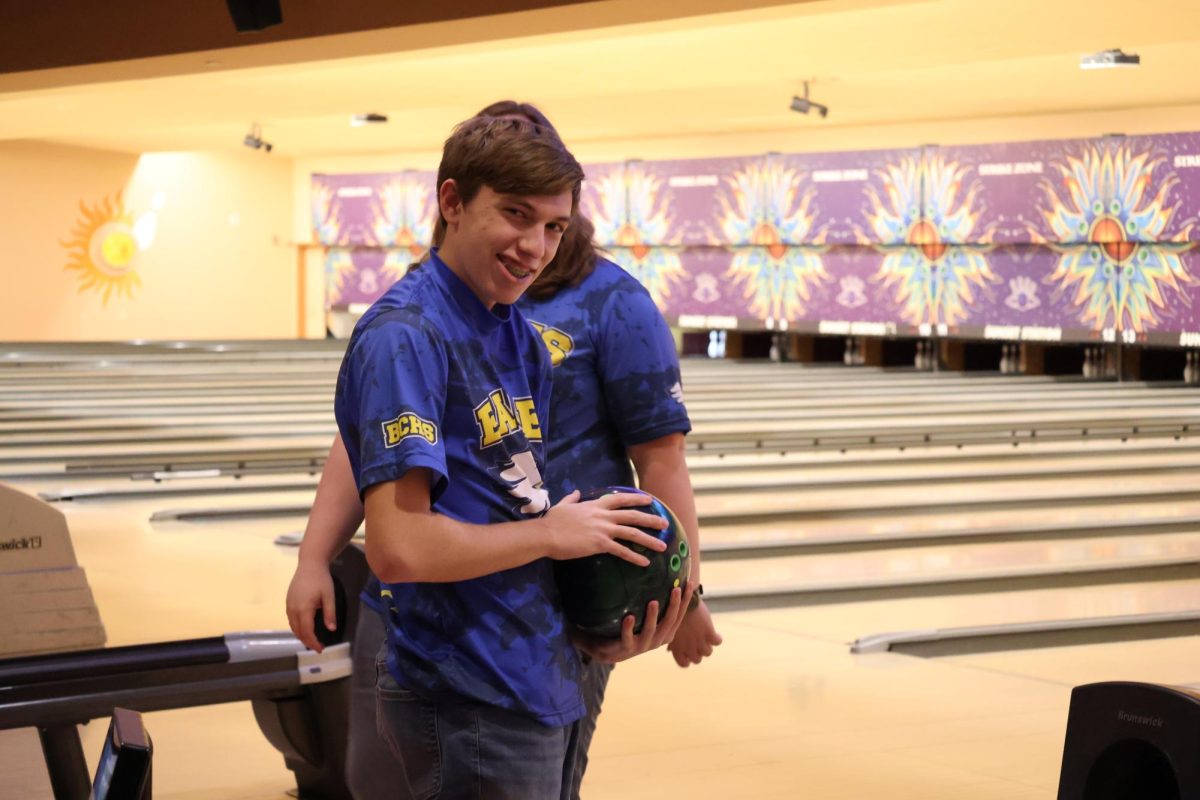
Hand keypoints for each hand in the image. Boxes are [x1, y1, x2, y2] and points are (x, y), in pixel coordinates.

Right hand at [285, 560, 335, 651]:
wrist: (310, 564)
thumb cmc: (321, 579)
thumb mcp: (329, 596)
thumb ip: (330, 613)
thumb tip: (331, 630)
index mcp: (304, 608)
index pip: (307, 631)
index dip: (313, 642)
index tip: (321, 649)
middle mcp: (293, 609)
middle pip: (298, 631)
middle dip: (307, 641)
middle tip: (318, 647)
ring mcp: (288, 605)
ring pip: (293, 626)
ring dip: (301, 635)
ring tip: (312, 640)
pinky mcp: (288, 602)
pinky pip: (291, 619)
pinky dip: (297, 627)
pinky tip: (305, 628)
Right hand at [543, 490, 668, 565]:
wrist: (546, 534)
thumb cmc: (552, 521)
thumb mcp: (563, 504)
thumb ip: (572, 498)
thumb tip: (576, 492)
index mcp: (595, 505)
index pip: (620, 500)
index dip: (637, 499)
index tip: (650, 500)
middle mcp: (603, 515)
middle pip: (633, 516)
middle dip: (650, 520)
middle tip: (665, 524)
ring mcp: (603, 529)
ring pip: (632, 533)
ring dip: (649, 540)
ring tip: (662, 546)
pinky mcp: (600, 544)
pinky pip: (622, 551)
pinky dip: (635, 557)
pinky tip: (645, 563)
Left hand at [573, 581, 693, 663]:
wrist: (612, 650)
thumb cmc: (635, 629)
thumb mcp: (649, 618)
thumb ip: (659, 604)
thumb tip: (667, 576)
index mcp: (666, 633)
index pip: (679, 615)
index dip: (686, 600)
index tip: (690, 583)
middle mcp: (658, 640)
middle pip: (669, 622)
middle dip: (673, 605)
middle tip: (675, 589)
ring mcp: (643, 645)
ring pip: (651, 630)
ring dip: (652, 616)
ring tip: (653, 602)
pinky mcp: (627, 648)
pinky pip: (628, 637)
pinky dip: (629, 628)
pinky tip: (629, 617)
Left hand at [667, 598, 721, 666]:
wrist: (681, 599)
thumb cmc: (674, 613)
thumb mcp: (669, 630)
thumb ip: (672, 642)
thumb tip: (670, 651)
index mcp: (676, 648)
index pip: (684, 663)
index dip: (688, 659)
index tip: (689, 653)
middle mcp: (688, 647)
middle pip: (697, 660)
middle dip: (698, 653)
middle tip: (698, 644)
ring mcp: (699, 641)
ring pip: (708, 652)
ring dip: (708, 646)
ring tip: (706, 637)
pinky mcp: (709, 633)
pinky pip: (717, 642)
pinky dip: (717, 638)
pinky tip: (715, 633)